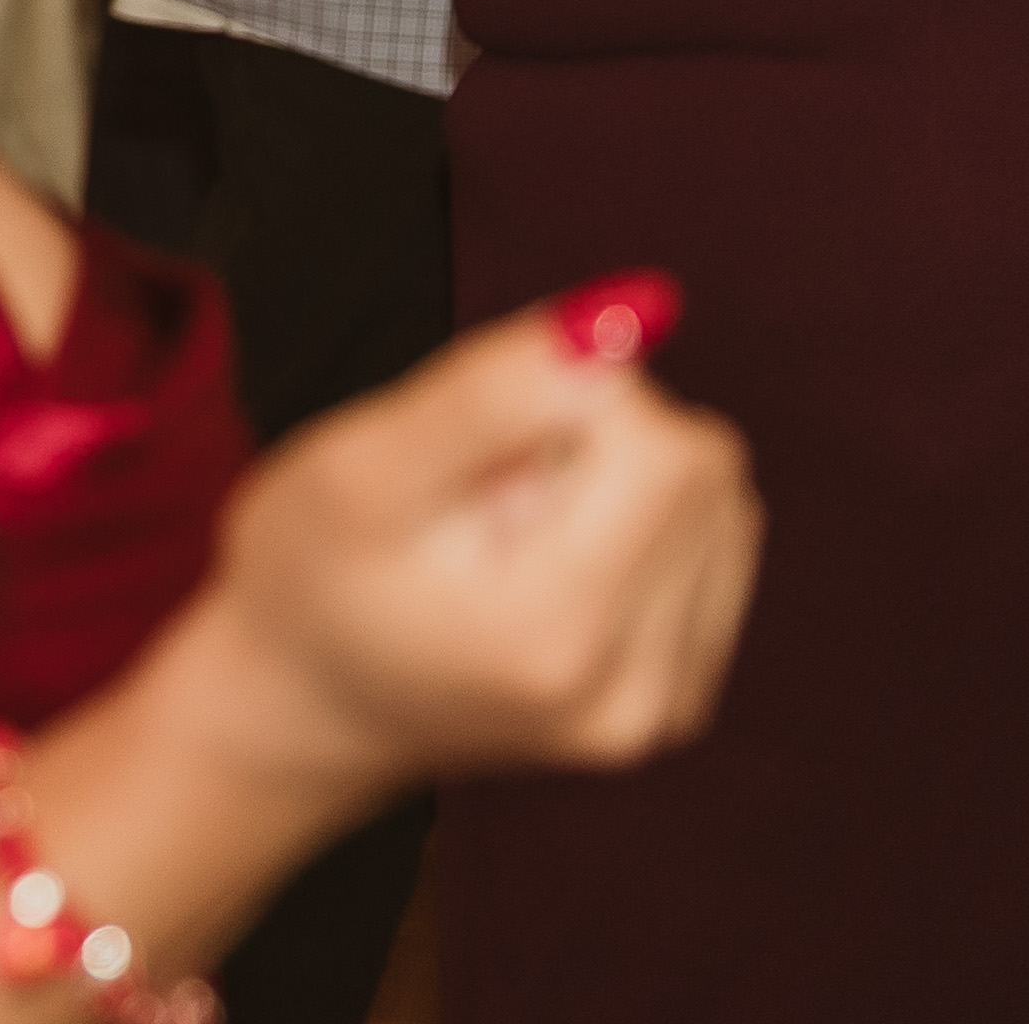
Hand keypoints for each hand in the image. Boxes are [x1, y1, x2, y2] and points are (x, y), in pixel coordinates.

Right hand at [185, 281, 758, 802]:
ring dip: (622, 479)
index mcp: (556, 638)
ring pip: (720, 503)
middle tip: (485, 487)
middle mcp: (636, 695)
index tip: (484, 435)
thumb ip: (487, 396)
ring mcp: (665, 710)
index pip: (662, 450)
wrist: (308, 701)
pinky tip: (554, 555)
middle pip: (701, 471)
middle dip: (599, 438)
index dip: (580, 397)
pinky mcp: (680, 700)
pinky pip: (716, 549)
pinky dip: (641, 522)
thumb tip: (627, 319)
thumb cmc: (311, 572)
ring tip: (511, 526)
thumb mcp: (356, 470)